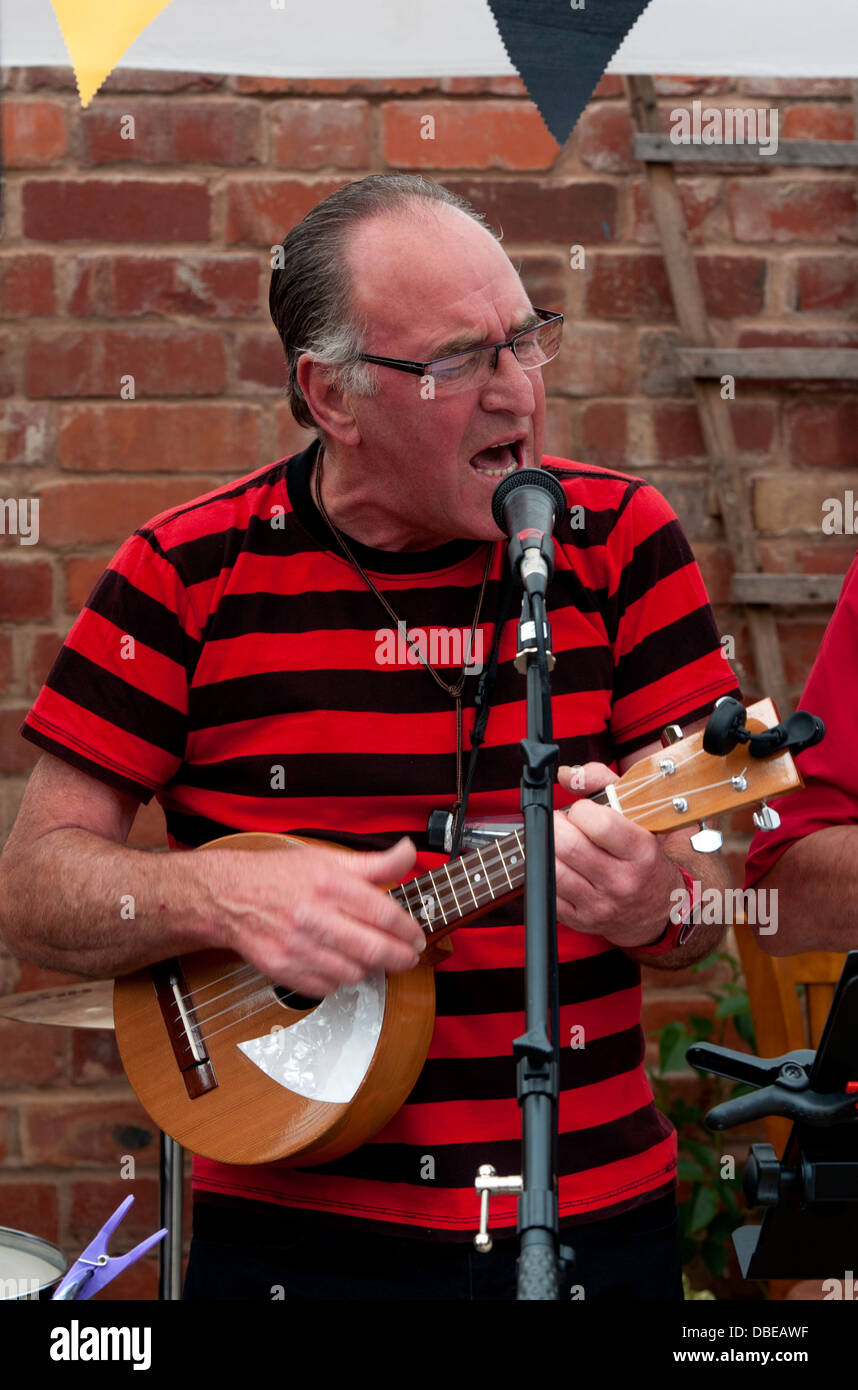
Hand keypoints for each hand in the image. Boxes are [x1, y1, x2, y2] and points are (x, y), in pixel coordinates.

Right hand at [205, 837, 425, 996]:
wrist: (229, 896)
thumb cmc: (281, 876)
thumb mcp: (328, 858)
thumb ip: (374, 862)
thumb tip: (410, 853)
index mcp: (328, 884)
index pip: (382, 913)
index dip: (408, 930)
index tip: (417, 937)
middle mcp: (312, 916)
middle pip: (372, 949)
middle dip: (400, 958)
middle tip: (409, 956)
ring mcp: (296, 946)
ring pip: (353, 972)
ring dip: (369, 968)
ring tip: (372, 957)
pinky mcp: (282, 969)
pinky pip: (327, 987)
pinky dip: (340, 980)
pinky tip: (340, 964)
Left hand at [554, 763, 683, 948]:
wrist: (660, 909)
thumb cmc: (645, 856)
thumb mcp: (639, 814)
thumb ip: (602, 782)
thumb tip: (566, 775)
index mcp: (641, 853)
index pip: (601, 825)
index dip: (582, 810)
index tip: (583, 811)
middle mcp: (621, 882)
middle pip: (569, 846)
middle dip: (557, 826)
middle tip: (563, 824)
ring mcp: (599, 904)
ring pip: (552, 870)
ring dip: (547, 849)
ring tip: (559, 843)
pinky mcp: (580, 920)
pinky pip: (547, 892)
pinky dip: (546, 873)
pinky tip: (559, 865)